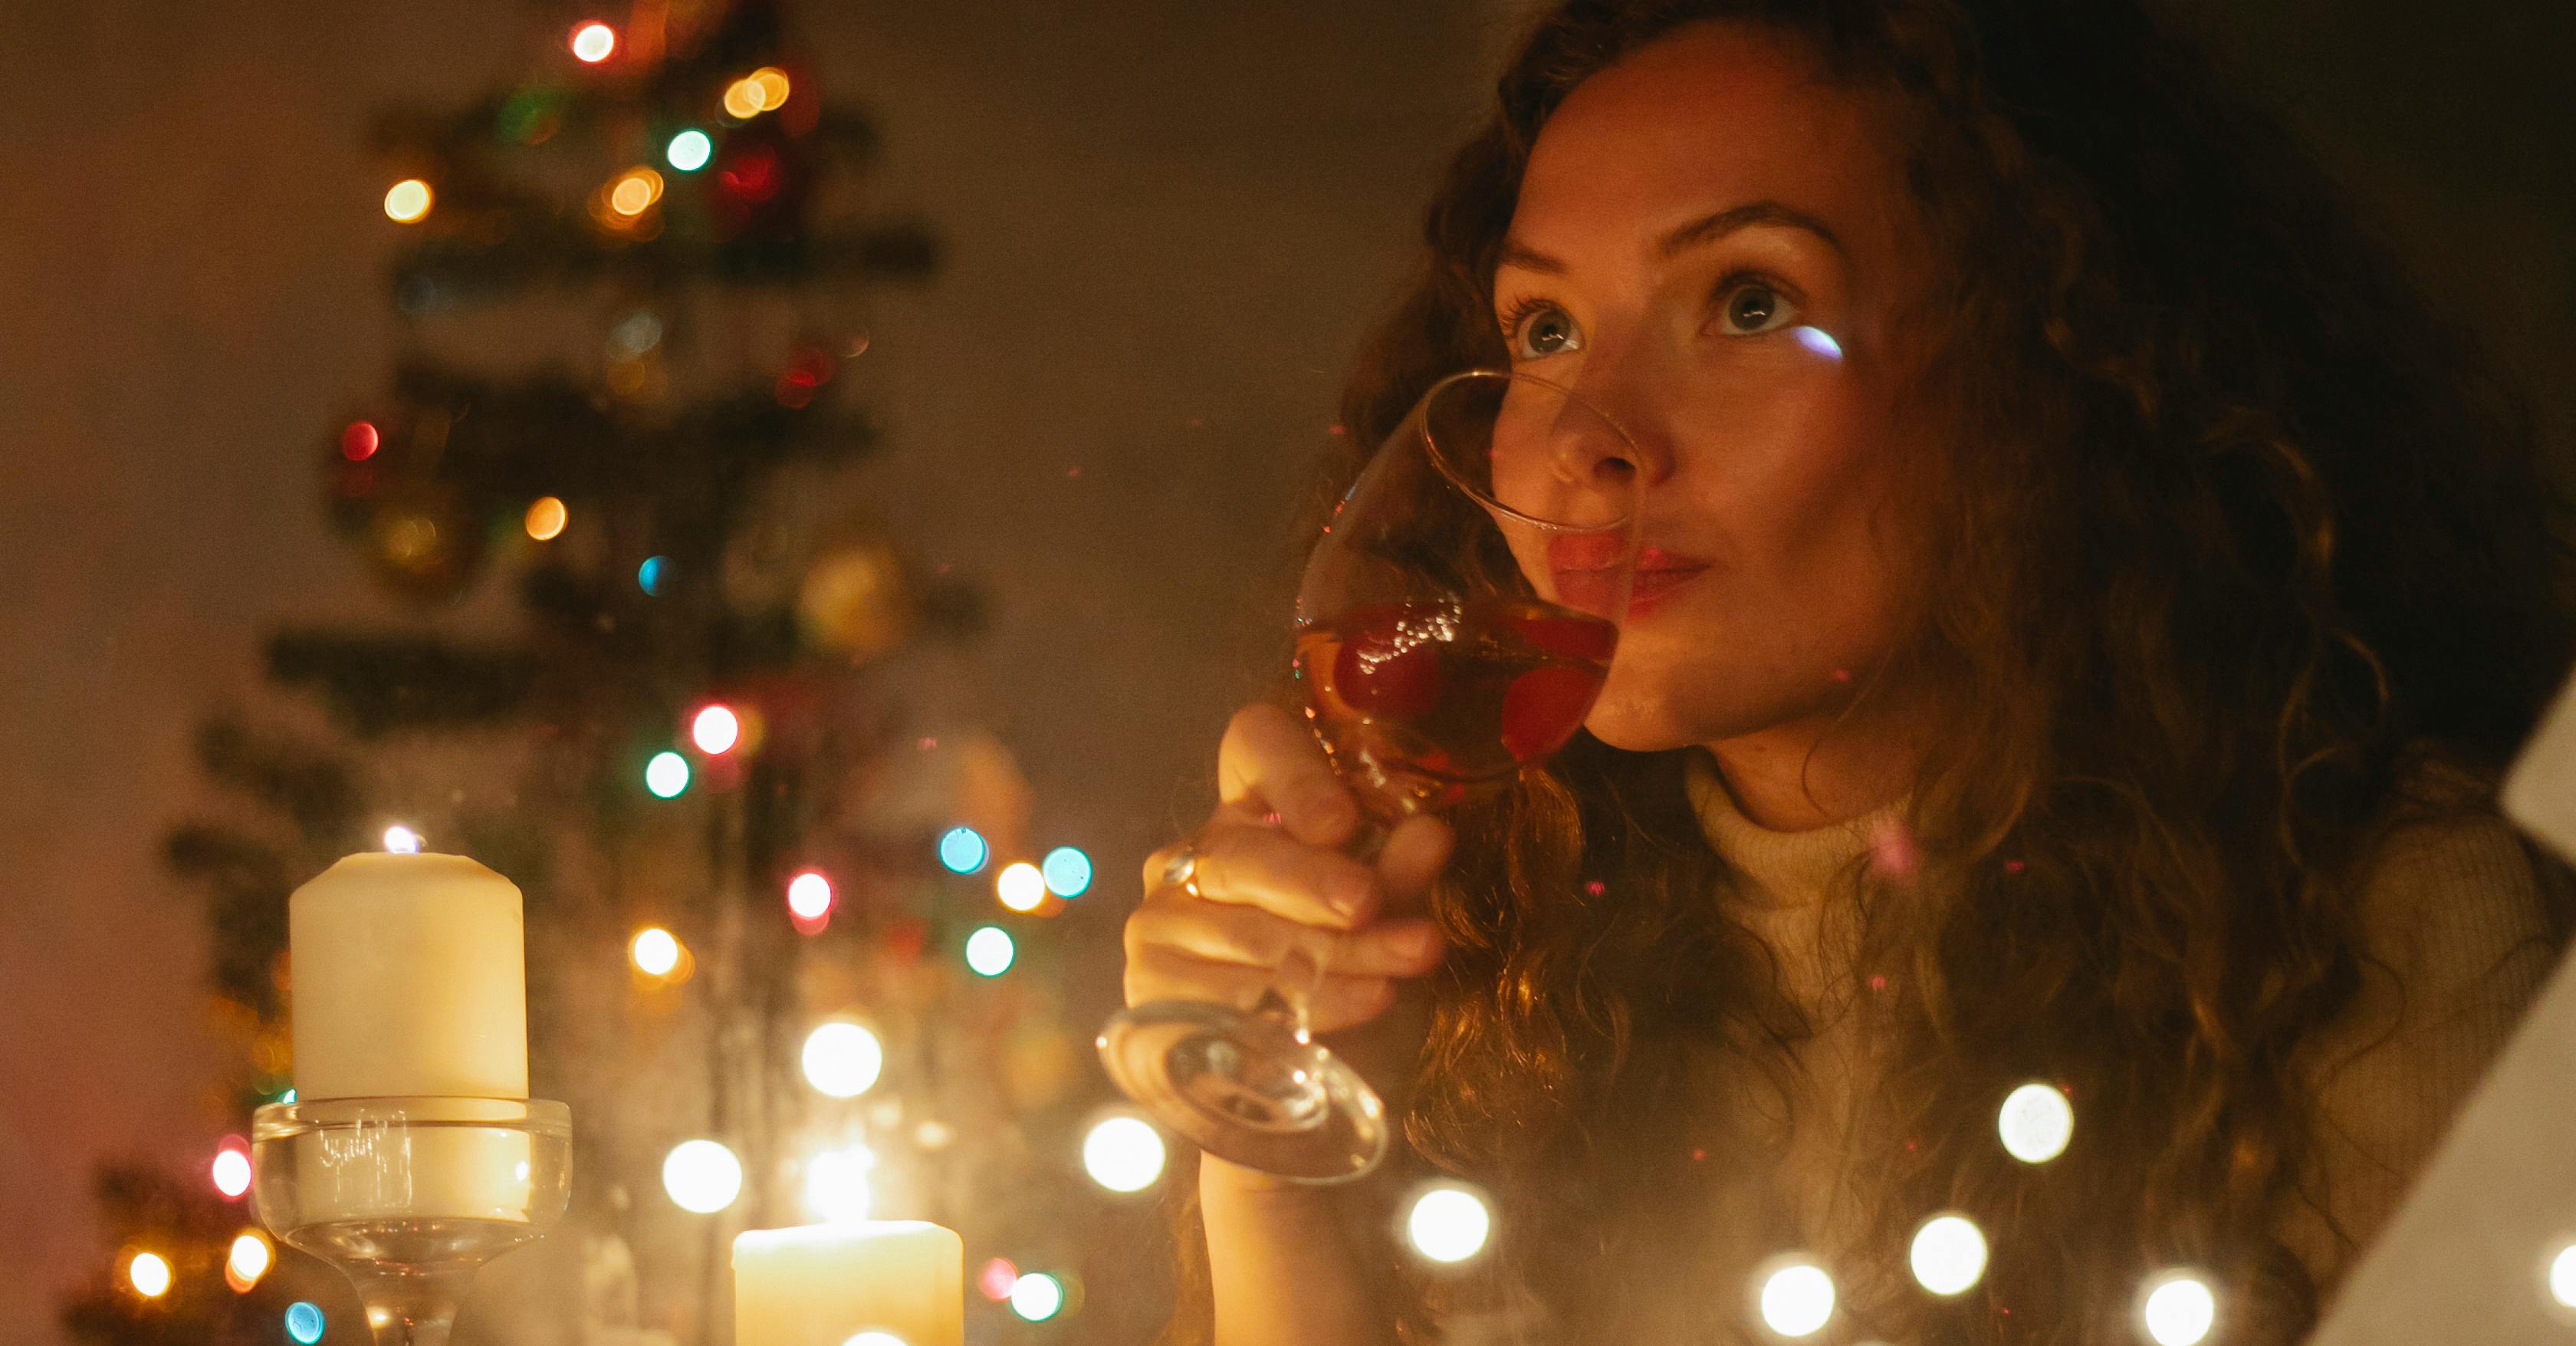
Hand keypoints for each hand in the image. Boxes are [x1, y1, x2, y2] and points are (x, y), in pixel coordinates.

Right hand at [1124, 704, 1452, 1037]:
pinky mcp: (1153, 991)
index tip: (1343, 821)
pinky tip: (1358, 1003)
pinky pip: (1231, 997)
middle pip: (1242, 853)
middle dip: (1313, 881)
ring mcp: (1161, 923)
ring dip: (1334, 952)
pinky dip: (1303, 1003)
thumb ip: (1398, 874)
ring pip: (1248, 934)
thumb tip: (1429, 833)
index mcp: (1251, 809)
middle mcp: (1193, 856)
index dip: (1296, 775)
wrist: (1269, 1068)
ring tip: (1403, 961)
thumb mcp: (1377, 914)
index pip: (1257, 744)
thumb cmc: (1334, 967)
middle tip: (1366, 901)